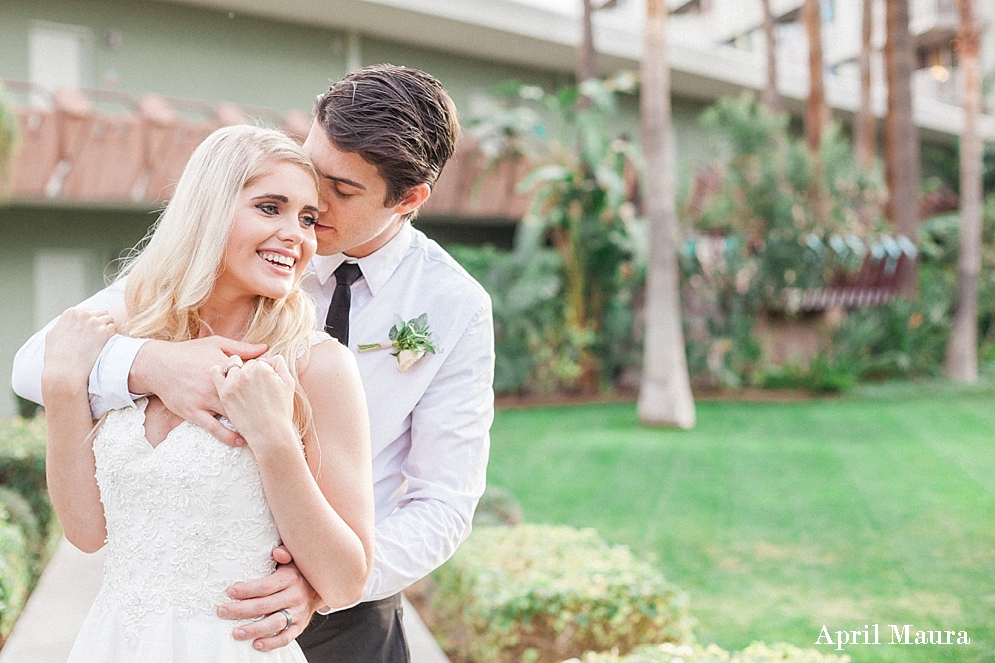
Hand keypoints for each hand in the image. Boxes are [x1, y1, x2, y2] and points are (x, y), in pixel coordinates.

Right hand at [41, 308, 116, 397]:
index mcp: (71, 313)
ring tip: (100, 343)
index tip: (89, 333)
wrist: (65, 371)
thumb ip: (62, 324)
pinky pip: (114, 329)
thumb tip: (69, 322)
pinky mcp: (104, 332)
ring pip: (110, 320)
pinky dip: (112, 335)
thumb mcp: (53, 334)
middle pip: (102, 313)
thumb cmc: (57, 357)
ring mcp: (95, 322)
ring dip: (107, 329)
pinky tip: (104, 345)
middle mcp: (83, 314)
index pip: (89, 311)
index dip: (91, 322)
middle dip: (101, 323)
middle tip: (97, 338)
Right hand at [130, 337, 266, 445]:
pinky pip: (212, 428)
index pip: (250, 379)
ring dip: (247, 424)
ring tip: (264, 433)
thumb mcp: (216, 344)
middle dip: (259, 409)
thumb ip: (242, 348)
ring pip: (230, 415)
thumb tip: (266, 349)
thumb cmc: (189, 352)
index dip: (264, 387)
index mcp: (224, 367)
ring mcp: (203, 400)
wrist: (158, 364)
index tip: (276, 394)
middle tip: (276, 419)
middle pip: (243, 400)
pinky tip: (240, 440)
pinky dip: (227, 436)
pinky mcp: (192, 412)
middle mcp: (215, 385)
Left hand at [210, 355, 295, 446]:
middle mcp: (246, 372)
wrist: (269, 433)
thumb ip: (279, 363)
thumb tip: (269, 357)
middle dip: (249, 372)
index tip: (265, 382)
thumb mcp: (288, 382)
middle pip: (245, 364)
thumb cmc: (281, 410)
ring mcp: (233, 382)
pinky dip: (218, 371)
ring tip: (240, 382)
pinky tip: (223, 377)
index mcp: (262, 368)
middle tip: (254, 387)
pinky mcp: (223, 392)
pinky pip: (216, 373)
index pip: (259, 361)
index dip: (263, 371)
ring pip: (231, 366)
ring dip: (235, 371)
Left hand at [218, 546, 321, 650]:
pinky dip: (271, 643)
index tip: (230, 592)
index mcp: (291, 578)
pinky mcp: (300, 626)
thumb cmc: (299, 571)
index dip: (246, 590)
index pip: (265, 586)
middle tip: (222, 612)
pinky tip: (256, 644)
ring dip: (253, 630)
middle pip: (265, 606)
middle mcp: (295, 597)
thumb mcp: (294, 559)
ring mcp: (298, 613)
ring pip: (274, 624)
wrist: (321, 587)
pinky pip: (286, 638)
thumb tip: (277, 552)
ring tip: (236, 633)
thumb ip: (285, 553)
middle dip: (241, 610)